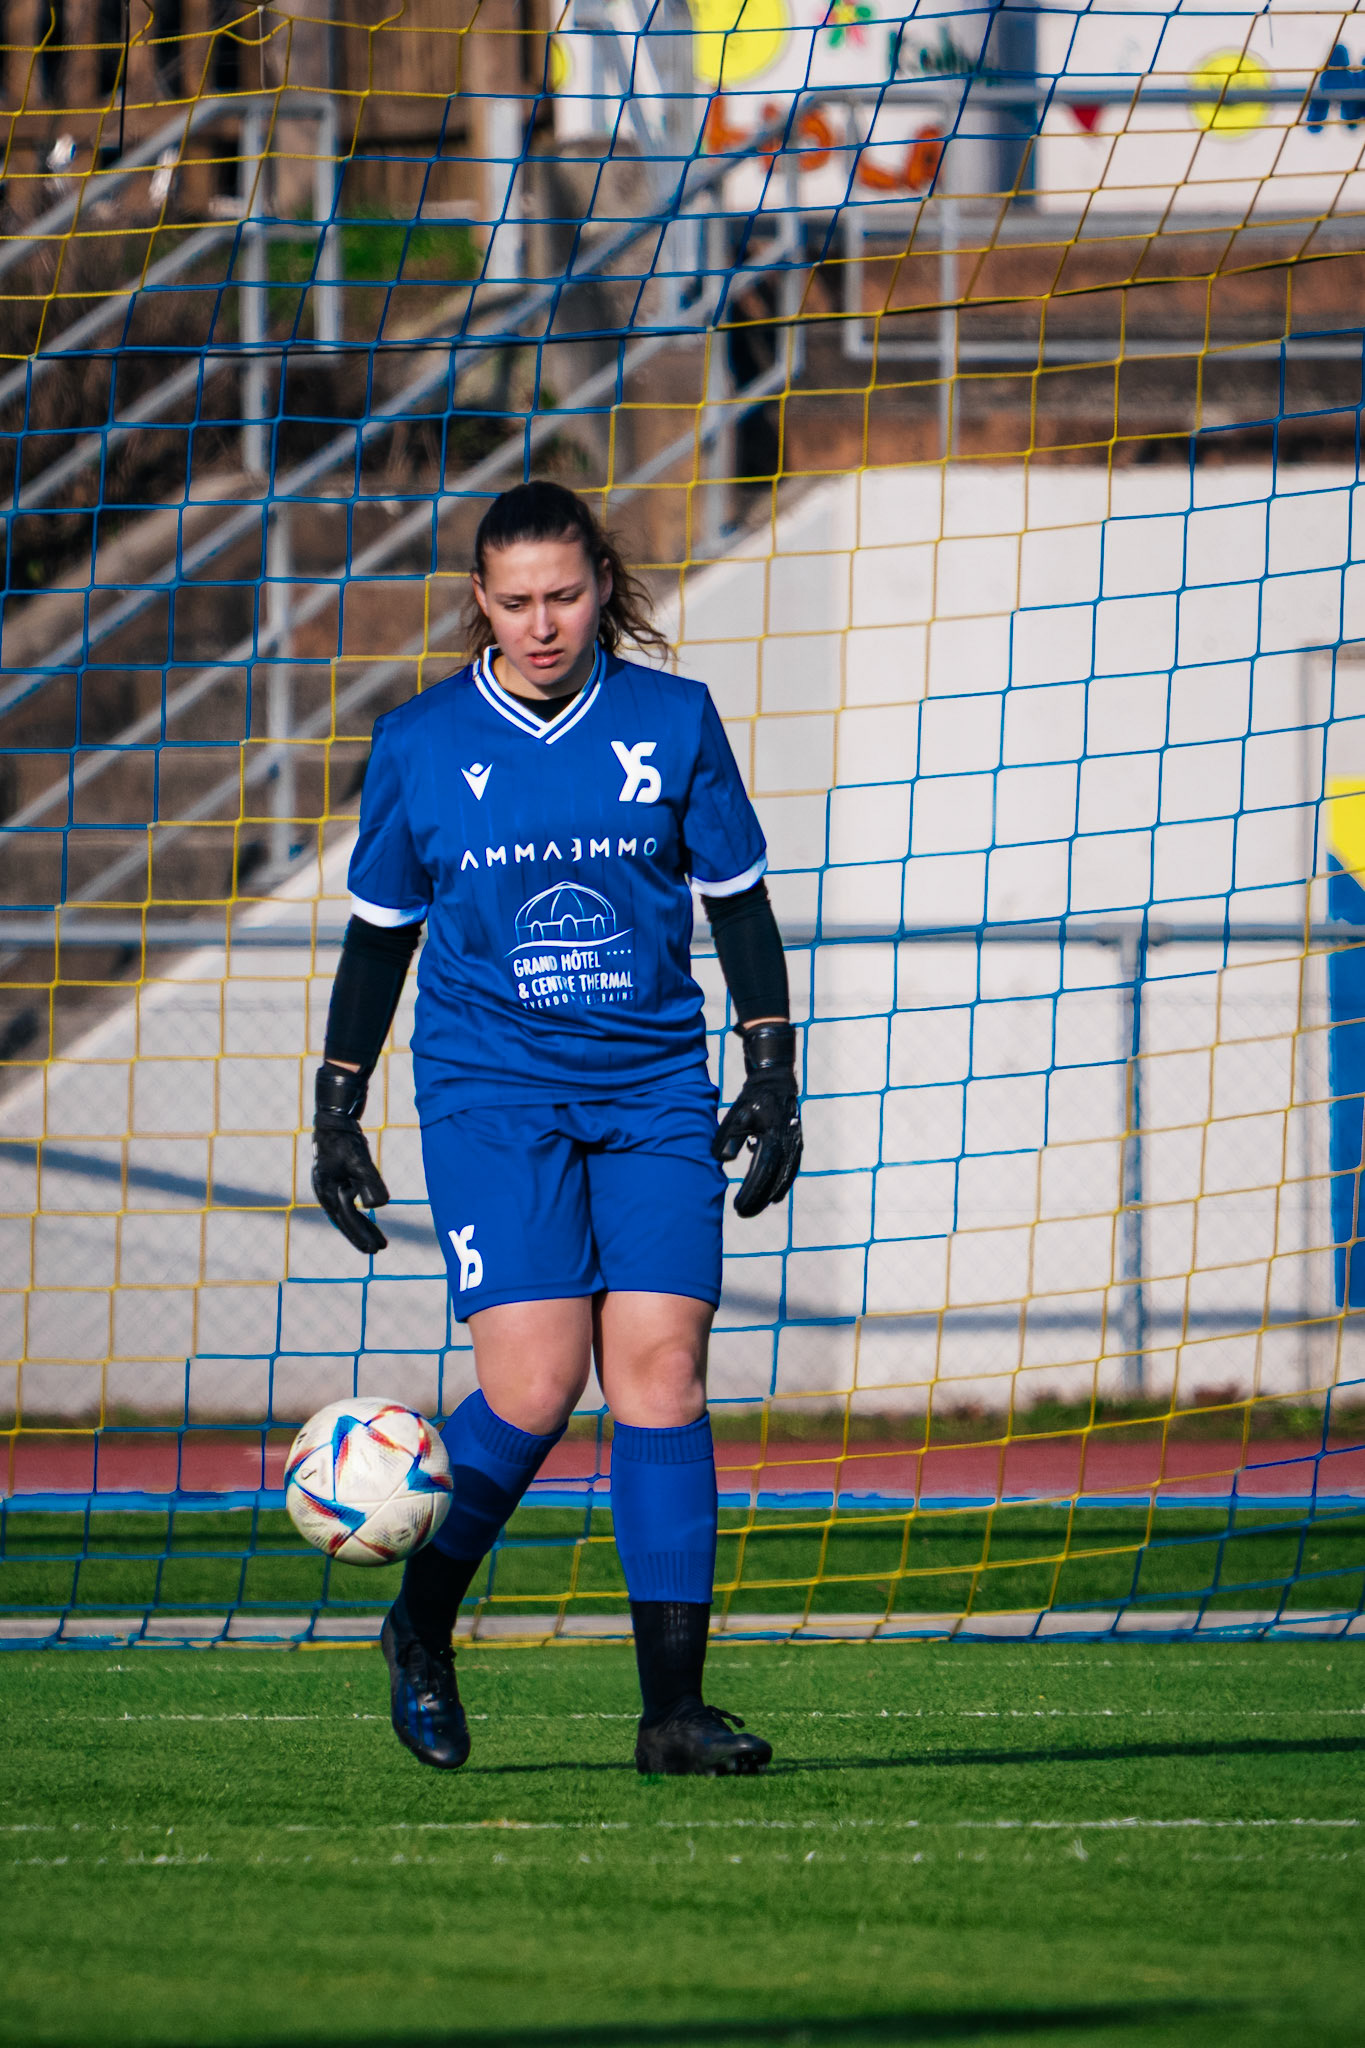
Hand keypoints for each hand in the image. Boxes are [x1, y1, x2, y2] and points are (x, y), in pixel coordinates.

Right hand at [312, 1064, 389, 1253]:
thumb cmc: (345, 1140)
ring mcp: (330, 1184)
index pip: (347, 1219)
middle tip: (378, 1250)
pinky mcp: (337, 1177)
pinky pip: (347, 1201)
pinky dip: (357, 1211)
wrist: (334, 1117)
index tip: (375, 1250)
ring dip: (361, 1225)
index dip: (361, 1235)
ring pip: (346, 1212)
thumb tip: (381, 1205)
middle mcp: (325, 1191)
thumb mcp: (360, 1161)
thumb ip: (370, 1183)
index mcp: (327, 1191)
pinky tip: (367, 1212)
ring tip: (378, 1239)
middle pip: (345, 1220)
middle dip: (362, 1235)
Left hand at [712, 1021, 802, 1217]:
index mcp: (772, 1138)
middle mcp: (787, 1145)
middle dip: (758, 1198)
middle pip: (774, 1180)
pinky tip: (774, 1197)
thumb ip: (728, 1137)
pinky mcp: (796, 1144)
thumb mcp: (737, 1114)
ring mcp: (794, 1145)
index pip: (761, 1172)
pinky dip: (782, 1184)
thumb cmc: (753, 1099)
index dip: (750, 1192)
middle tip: (742, 1213)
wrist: (777, 1082)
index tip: (737, 1207)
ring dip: (769, 1194)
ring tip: (754, 1209)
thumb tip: (720, 1161)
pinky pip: (791, 1169)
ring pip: (785, 1177)